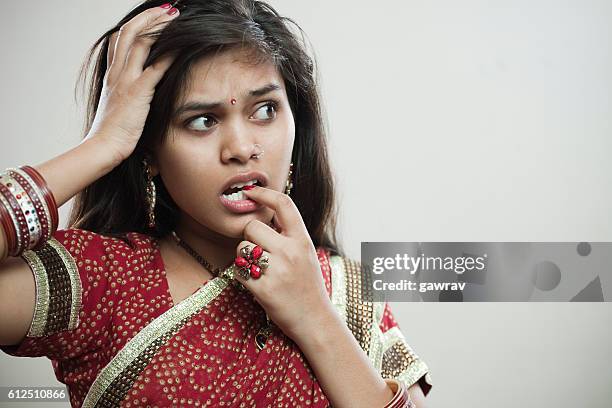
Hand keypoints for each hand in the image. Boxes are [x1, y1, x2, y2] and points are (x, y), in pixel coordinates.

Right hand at [86, 5, 179, 163]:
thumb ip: (128, 97)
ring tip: (175, 16)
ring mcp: (126, 81)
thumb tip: (141, 98)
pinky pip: (155, 68)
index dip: (136, 25)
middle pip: (129, 33)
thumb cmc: (112, 134)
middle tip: (167, 9)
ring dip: (159, 26)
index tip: (152, 17)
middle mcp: (117, 73)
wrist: (103, 147)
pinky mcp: (138, 93)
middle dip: (149, 17)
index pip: (120, 40)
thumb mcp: (119, 109)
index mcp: (112, 76)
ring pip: (140, 42)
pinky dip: (169, 54)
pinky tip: (182, 46)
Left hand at [232, 186, 335, 343]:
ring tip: (259, 269)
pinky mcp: (264, 289)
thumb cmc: (307, 285)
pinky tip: (256, 283)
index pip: (283, 204)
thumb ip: (288, 235)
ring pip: (241, 248)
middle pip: (252, 227)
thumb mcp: (305, 253)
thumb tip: (263, 213)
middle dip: (248, 237)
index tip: (249, 191)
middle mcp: (291, 251)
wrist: (315, 320)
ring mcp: (277, 270)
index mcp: (303, 240)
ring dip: (243, 257)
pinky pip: (239, 271)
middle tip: (258, 251)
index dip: (263, 193)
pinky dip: (242, 276)